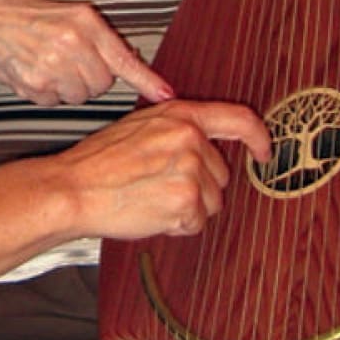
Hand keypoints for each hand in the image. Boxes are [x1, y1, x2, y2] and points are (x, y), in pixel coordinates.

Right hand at [0, 0, 174, 137]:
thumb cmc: (27, 19)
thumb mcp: (67, 16)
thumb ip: (97, 38)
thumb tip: (130, 63)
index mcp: (85, 20)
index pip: (122, 56)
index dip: (146, 80)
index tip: (166, 95)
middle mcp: (72, 40)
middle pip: (101, 83)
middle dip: (87, 80)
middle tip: (66, 64)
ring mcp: (53, 62)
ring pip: (79, 95)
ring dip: (66, 89)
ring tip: (45, 66)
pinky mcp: (35, 80)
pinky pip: (53, 101)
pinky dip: (44, 94)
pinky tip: (30, 73)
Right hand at [57, 98, 270, 239]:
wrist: (74, 188)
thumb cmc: (98, 162)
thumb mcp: (140, 126)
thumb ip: (176, 128)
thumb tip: (205, 142)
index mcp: (179, 115)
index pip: (239, 119)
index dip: (260, 138)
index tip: (264, 152)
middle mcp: (189, 138)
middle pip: (222, 174)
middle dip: (198, 187)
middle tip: (160, 184)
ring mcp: (190, 169)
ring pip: (212, 203)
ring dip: (187, 208)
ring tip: (151, 196)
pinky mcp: (186, 200)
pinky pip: (197, 223)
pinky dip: (177, 225)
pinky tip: (151, 211)